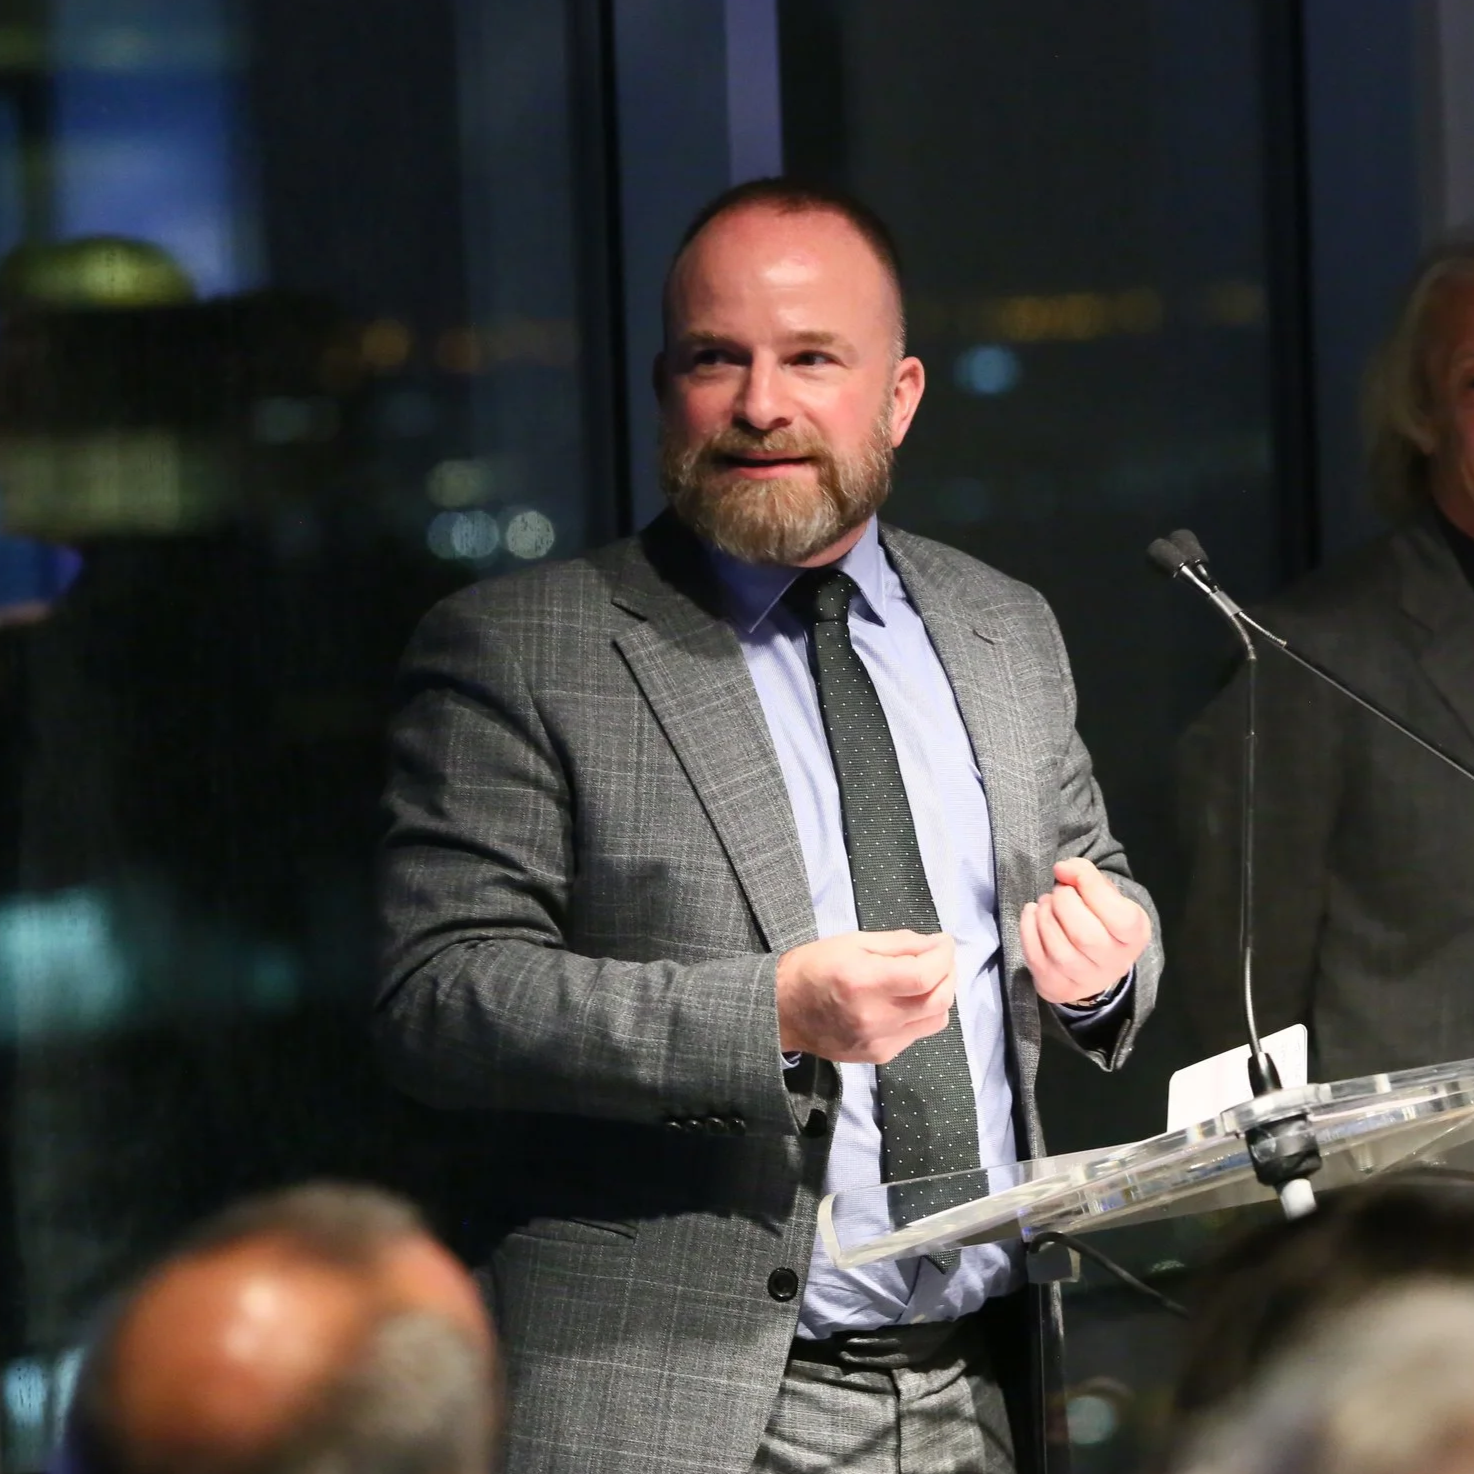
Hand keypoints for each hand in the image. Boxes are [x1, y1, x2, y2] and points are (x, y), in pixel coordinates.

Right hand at [776, 930, 955, 1063]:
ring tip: (923, 979)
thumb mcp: (852, 942)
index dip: (943, 956)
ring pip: (936, 1020)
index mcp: (865, 982)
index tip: (944, 942)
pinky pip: (917, 1033)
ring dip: (939, 996)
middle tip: (939, 958)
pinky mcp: (880, 1056)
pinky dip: (921, 1013)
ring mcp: (880, 1042)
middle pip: (939, 1000)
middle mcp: (876, 1017)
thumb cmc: (813, 967)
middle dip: (949, 974)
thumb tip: (936, 944)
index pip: (926, 975)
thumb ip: (899, 943)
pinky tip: (903, 1000)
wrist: (781, 1012)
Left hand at [1021, 857, 1151, 1005]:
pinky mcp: (1056, 986)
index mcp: (1134, 936)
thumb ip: (1088, 876)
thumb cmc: (1100, 921)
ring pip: (1059, 949)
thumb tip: (1063, 869)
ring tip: (1047, 903)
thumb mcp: (1106, 895)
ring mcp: (1085, 980)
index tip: (1069, 871)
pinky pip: (1036, 958)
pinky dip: (1028, 928)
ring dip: (1045, 916)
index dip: (1090, 887)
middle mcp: (1114, 963)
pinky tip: (1033, 914)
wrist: (1092, 964)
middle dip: (1063, 902)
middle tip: (1059, 891)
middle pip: (1084, 935)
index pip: (1119, 916)